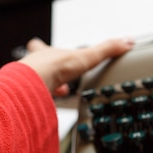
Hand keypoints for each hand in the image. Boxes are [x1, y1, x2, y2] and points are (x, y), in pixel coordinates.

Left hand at [19, 37, 134, 96]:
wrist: (32, 84)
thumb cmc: (53, 67)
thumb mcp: (87, 56)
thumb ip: (106, 49)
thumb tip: (126, 42)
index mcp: (44, 54)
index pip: (39, 46)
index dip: (41, 46)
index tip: (41, 46)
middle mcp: (32, 67)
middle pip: (33, 67)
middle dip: (42, 73)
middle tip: (49, 79)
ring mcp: (25, 83)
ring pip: (30, 85)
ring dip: (40, 89)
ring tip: (51, 96)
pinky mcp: (25, 99)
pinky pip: (30, 102)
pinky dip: (39, 105)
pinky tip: (45, 111)